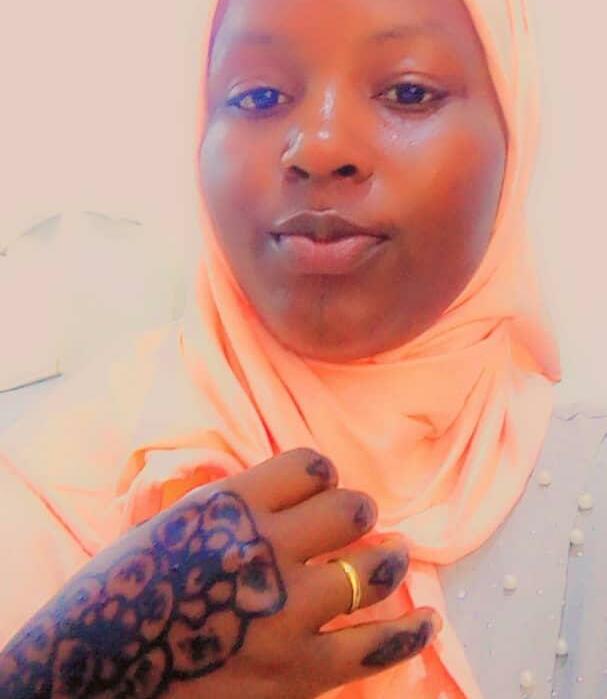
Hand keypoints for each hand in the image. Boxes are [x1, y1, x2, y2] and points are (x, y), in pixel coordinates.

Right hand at [0, 448, 441, 698]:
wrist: (93, 676)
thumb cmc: (121, 592)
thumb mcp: (170, 522)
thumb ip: (230, 502)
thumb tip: (288, 490)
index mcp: (229, 505)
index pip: (310, 465)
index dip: (320, 474)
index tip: (320, 487)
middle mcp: (263, 549)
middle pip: (350, 509)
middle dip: (356, 513)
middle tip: (355, 523)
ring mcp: (285, 613)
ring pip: (370, 569)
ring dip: (389, 559)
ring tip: (395, 556)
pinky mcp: (298, 673)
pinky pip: (375, 646)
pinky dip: (410, 630)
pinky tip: (428, 619)